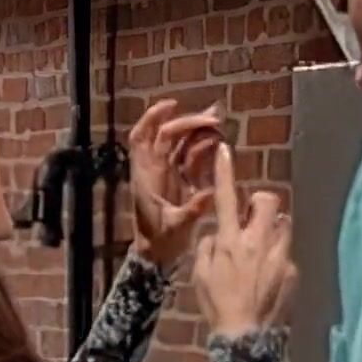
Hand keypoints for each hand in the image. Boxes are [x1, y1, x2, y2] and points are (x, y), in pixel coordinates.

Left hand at [128, 100, 223, 266]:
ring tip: (219, 125)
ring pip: (180, 145)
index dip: (153, 118)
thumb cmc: (160, 242)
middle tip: (214, 121)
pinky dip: (202, 149)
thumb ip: (191, 209)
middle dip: (188, 123)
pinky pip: (190, 159)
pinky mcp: (180, 183)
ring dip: (197, 132)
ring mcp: (167, 175)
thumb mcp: (175, 227)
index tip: (172, 105)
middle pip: (166, 136)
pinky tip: (216, 144)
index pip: (142, 139)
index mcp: (146, 176)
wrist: (158, 256)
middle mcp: (155, 170)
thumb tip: (210, 192)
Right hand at [193, 144, 296, 338]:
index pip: (225, 197)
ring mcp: (278, 255)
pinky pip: (286, 253)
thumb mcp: (200, 275)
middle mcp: (256, 242)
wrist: (244, 336)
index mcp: (229, 242)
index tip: (225, 150)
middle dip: (261, 201)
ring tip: (262, 248)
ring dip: (273, 228)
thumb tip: (217, 233)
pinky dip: (277, 259)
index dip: (224, 172)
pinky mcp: (292, 269)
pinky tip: (268, 279)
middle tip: (253, 215)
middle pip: (268, 200)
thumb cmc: (217, 304)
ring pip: (284, 223)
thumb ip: (207, 247)